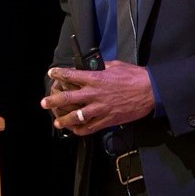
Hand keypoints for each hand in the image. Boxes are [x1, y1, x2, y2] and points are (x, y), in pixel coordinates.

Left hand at [40, 60, 154, 135]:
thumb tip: (93, 66)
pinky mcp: (108, 120)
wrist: (150, 91)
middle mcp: (94, 94)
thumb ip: (101, 66)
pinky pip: (91, 128)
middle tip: (44, 103)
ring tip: (57, 122)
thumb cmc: (134, 76)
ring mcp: (100, 108)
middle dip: (53, 101)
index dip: (59, 74)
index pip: (71, 75)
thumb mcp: (115, 65)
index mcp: (95, 78)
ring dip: (64, 120)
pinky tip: (75, 130)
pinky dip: (81, 130)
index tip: (51, 73)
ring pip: (77, 116)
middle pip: (68, 98)